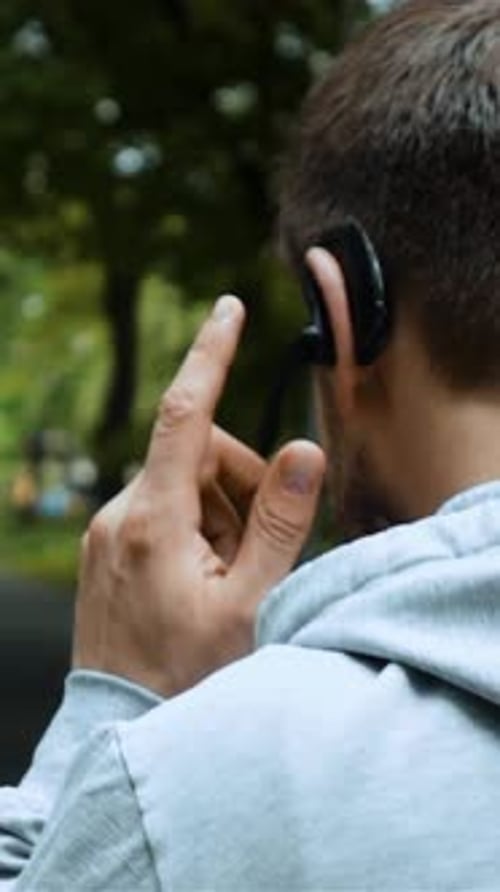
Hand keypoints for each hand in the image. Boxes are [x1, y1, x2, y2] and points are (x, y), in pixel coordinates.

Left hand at [73, 296, 324, 695]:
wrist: (120, 718)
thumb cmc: (187, 669)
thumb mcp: (250, 602)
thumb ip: (279, 524)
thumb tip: (303, 452)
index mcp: (154, 519)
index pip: (184, 415)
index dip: (209, 355)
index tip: (228, 308)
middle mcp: (120, 512)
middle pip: (196, 456)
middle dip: (238, 483)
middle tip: (255, 547)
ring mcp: (107, 528)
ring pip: (180, 483)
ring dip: (217, 512)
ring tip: (223, 576)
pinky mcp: (106, 543)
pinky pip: (159, 507)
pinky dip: (191, 525)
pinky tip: (197, 575)